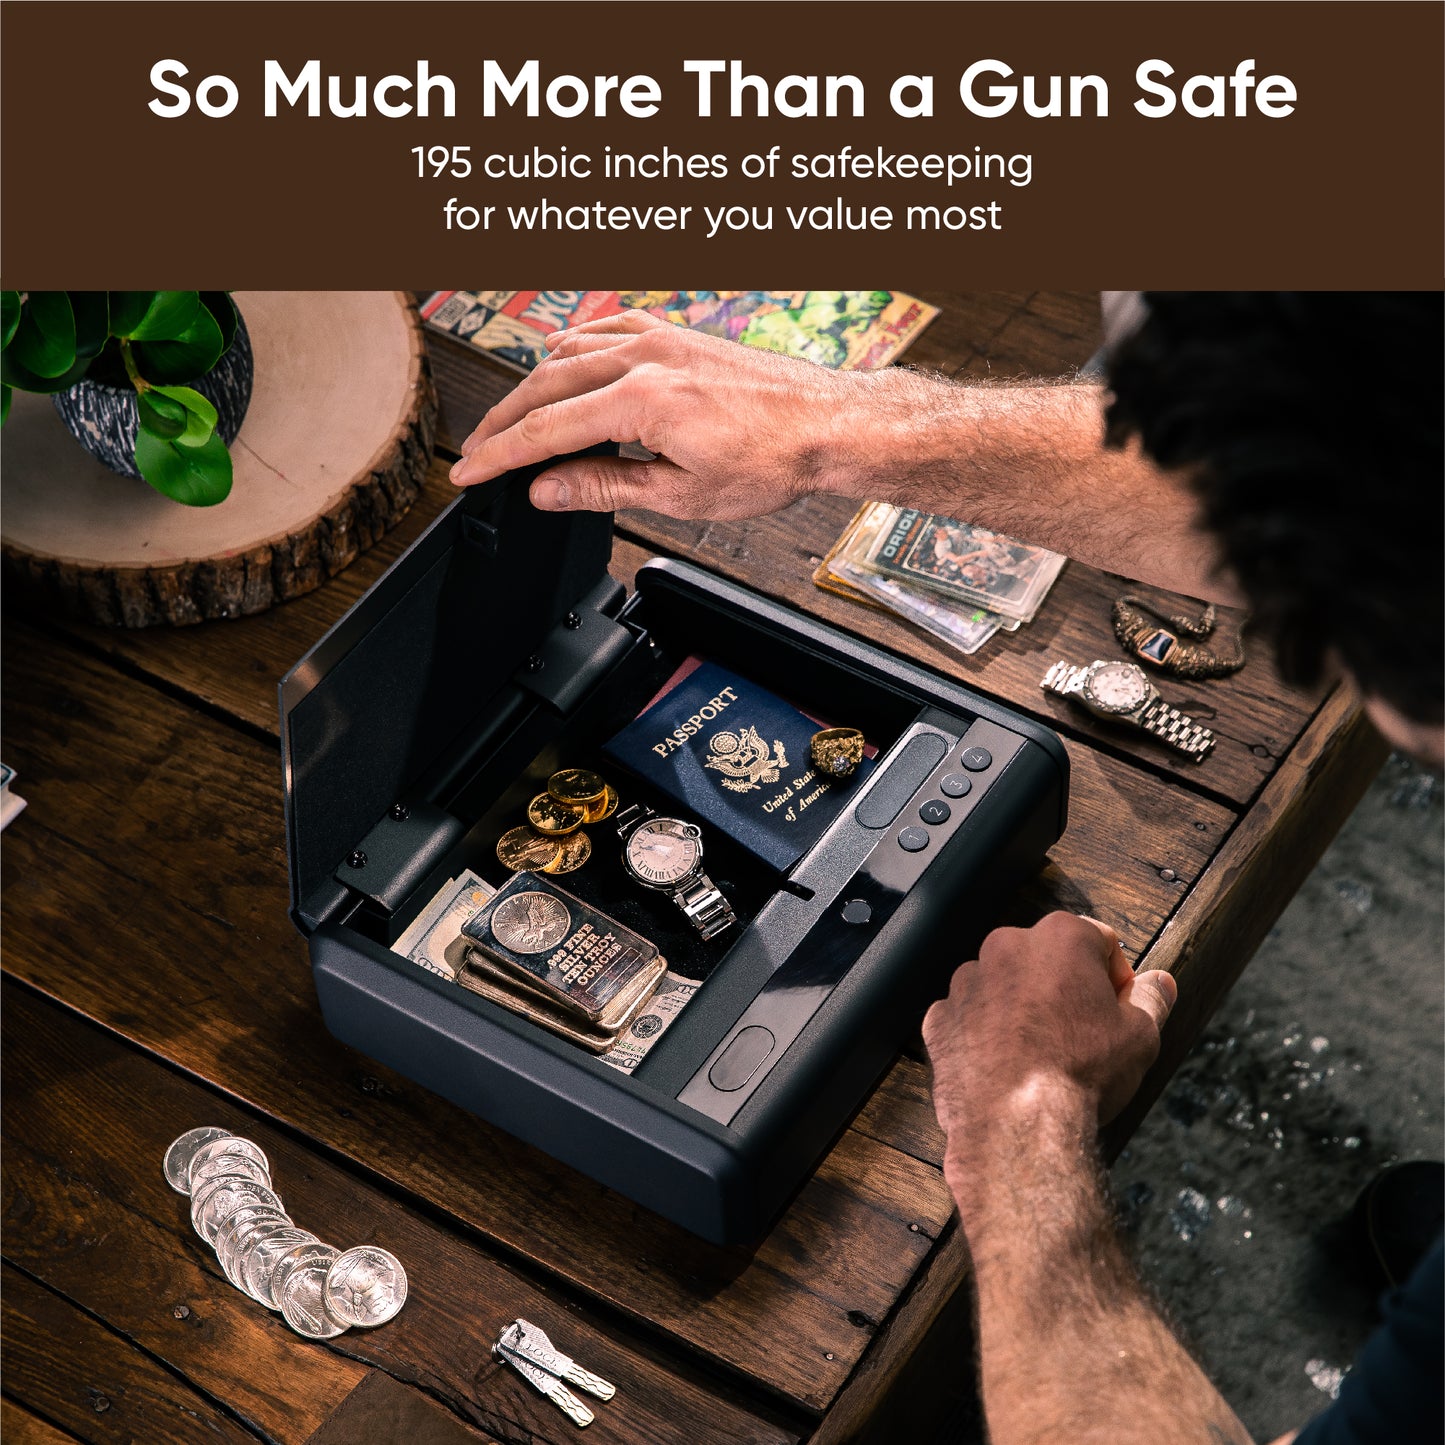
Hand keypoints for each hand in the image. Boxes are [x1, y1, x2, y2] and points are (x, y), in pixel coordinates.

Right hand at [449, 310, 901, 519]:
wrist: (826, 423)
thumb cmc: (771, 459)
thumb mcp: (681, 494)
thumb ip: (605, 487)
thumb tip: (546, 490)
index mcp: (639, 400)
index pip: (544, 430)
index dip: (498, 456)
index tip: (468, 473)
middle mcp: (643, 357)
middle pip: (545, 386)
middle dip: (504, 422)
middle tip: (477, 452)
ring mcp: (659, 338)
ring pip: (568, 353)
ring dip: (532, 386)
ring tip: (511, 419)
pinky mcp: (675, 333)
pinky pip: (604, 330)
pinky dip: (572, 348)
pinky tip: (562, 361)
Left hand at [922, 912, 1176, 1163]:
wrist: (1016, 1124)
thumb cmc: (1080, 1073)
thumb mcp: (1139, 1035)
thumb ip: (1151, 999)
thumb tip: (1161, 983)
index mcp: (1059, 937)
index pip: (1099, 940)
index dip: (1115, 977)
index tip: (1118, 1009)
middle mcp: (1005, 946)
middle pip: (1046, 959)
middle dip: (1065, 989)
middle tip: (1082, 1035)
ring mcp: (966, 981)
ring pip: (1004, 985)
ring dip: (1022, 1008)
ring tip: (1041, 1055)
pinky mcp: (939, 1018)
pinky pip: (969, 1017)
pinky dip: (985, 1034)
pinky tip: (1006, 1067)